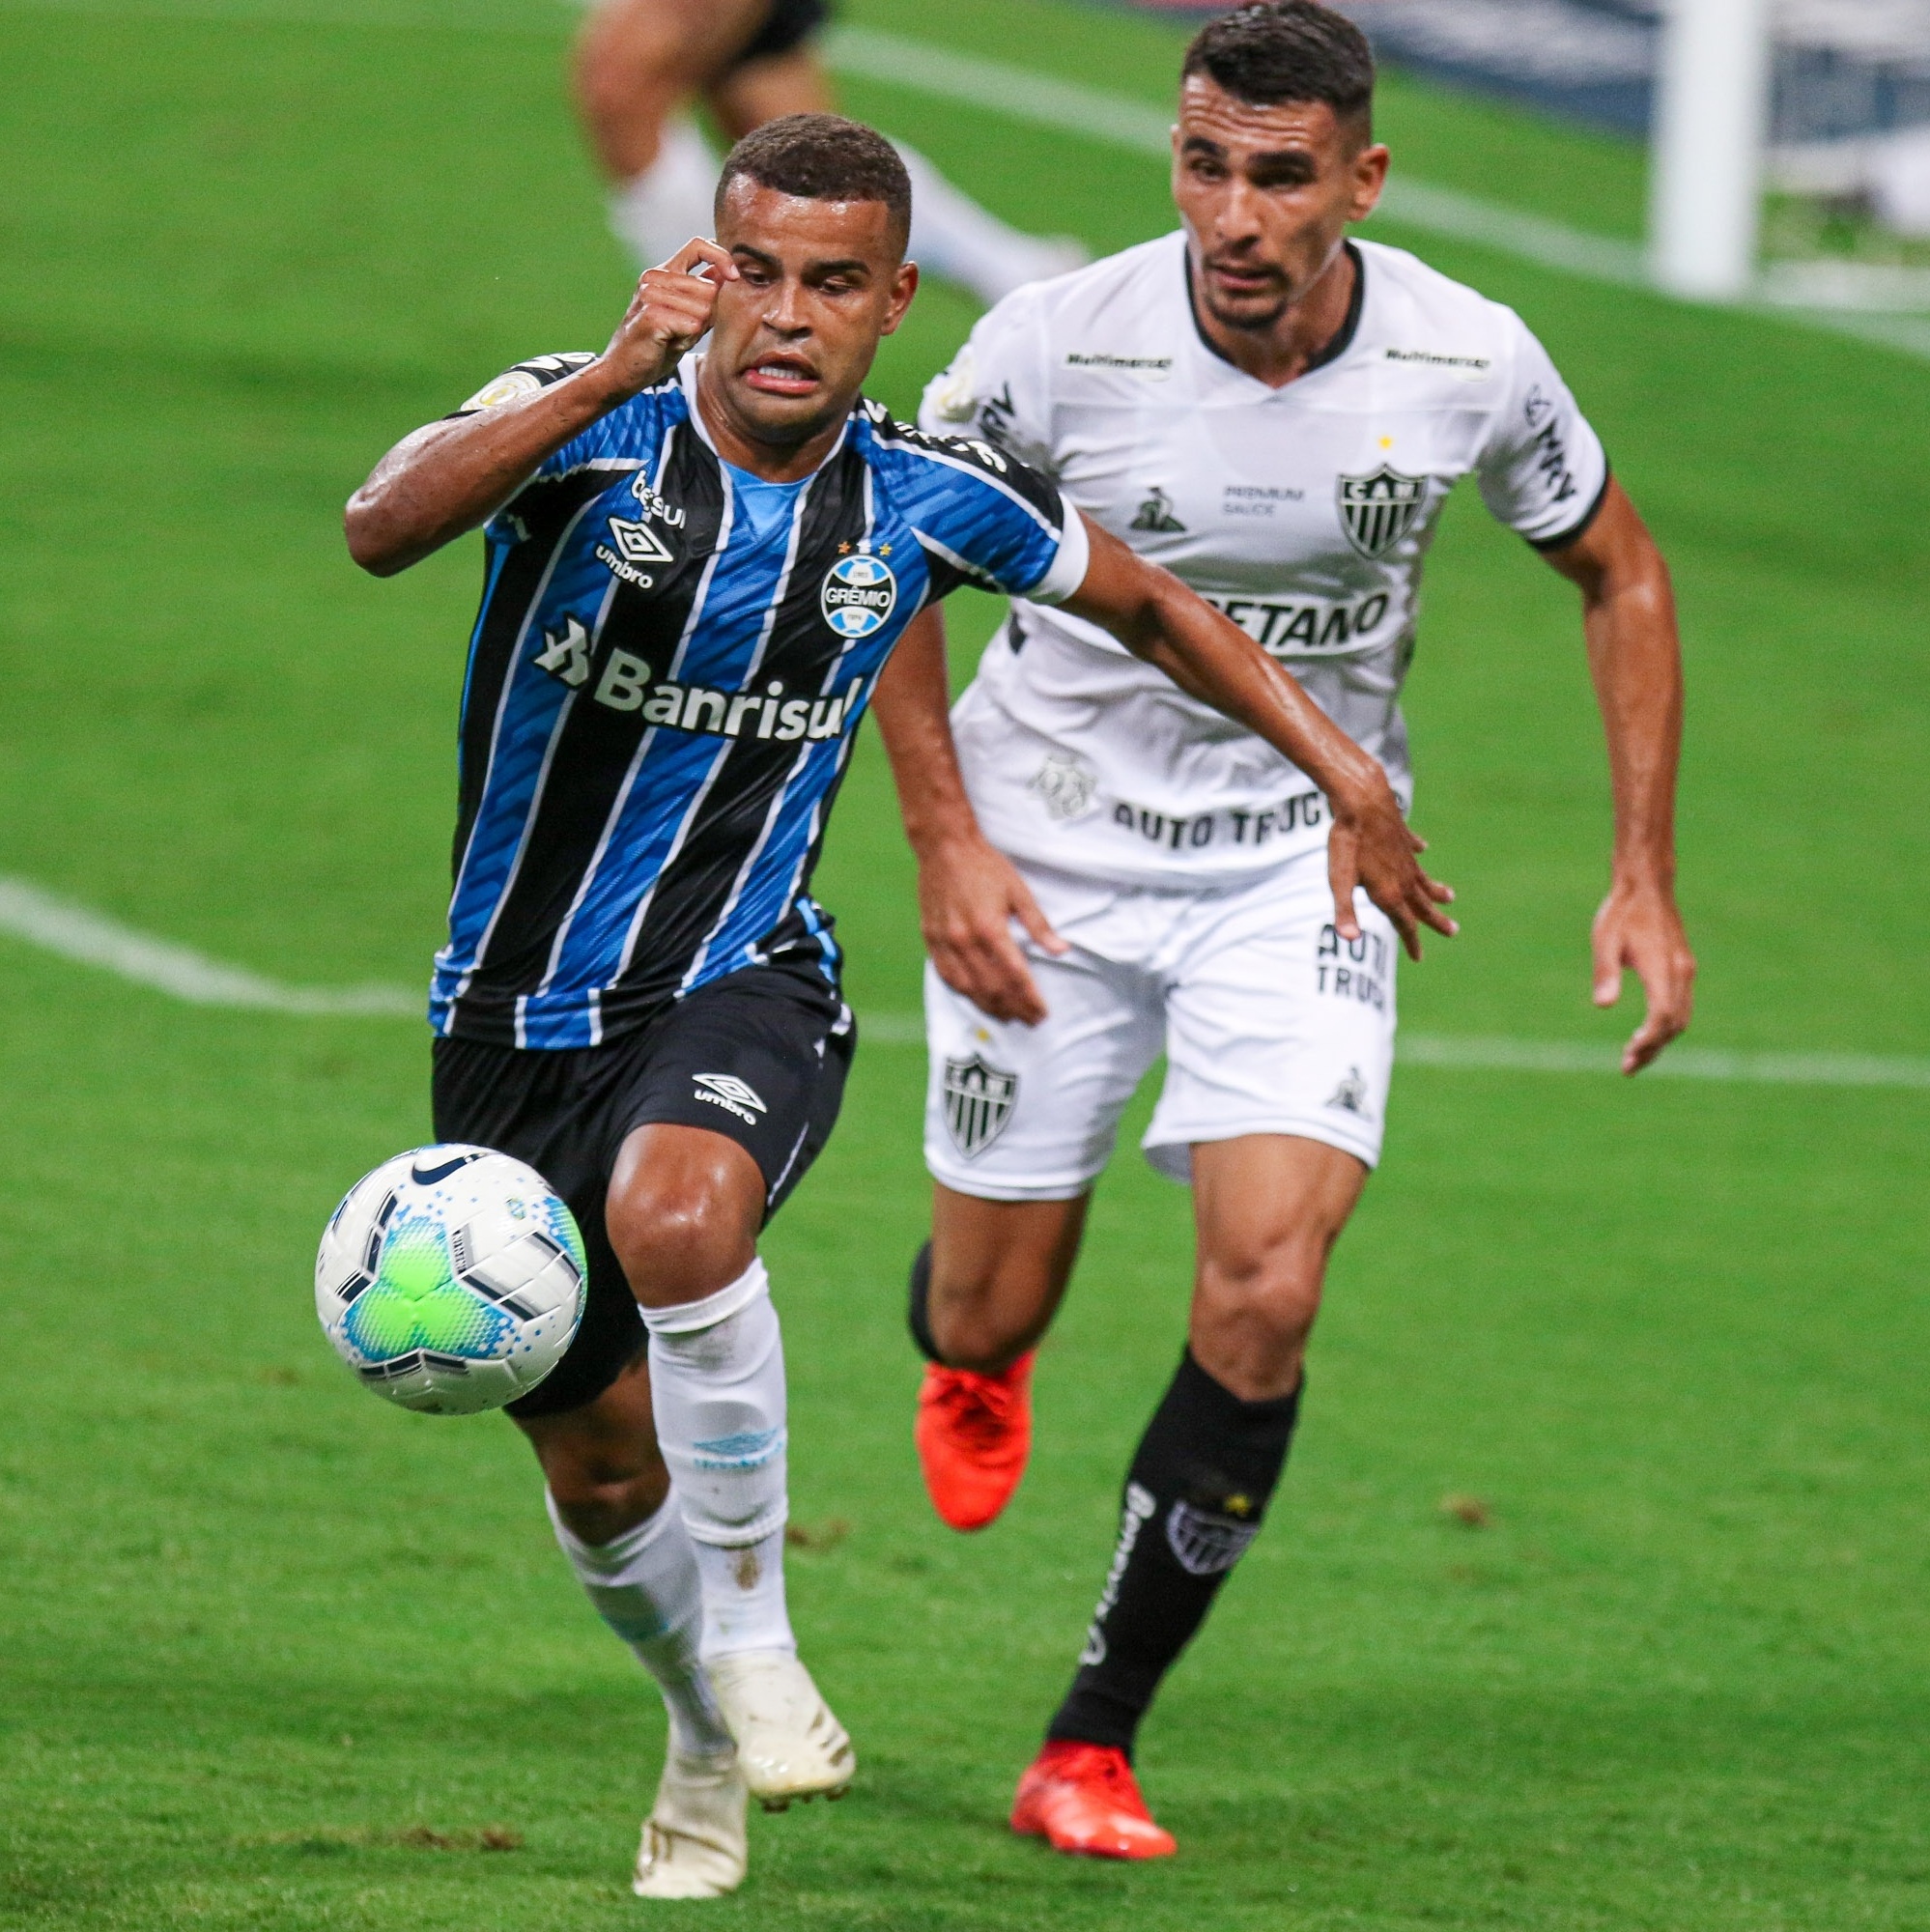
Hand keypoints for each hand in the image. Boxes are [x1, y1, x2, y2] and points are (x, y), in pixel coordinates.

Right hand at [598, 238, 737, 397]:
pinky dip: (686, 340)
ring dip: (694, 331)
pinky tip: (667, 344)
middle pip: (710, 288)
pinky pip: (692, 326)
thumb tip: (726, 272)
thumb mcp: (685, 316)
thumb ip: (703, 294)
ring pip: (703, 309)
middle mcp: (654, 277)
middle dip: (707, 316)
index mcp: (663, 273)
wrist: (624, 370)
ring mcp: (650, 294)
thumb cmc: (656, 346)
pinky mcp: (652, 315)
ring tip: (672, 337)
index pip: (697, 245)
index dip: (721, 256)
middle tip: (681, 330)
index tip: (734, 276)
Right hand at [918, 835, 1066, 1025]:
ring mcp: (945, 943)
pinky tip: (976, 999)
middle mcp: (965, 941)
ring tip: (1008, 1017)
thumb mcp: (1018, 891)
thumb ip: (1039, 925)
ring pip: (968, 988)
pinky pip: (947, 976)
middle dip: (1014, 1008)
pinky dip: (964, 993)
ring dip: (990, 1007)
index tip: (1042, 1012)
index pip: (1015, 975)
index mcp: (990, 928)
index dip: (1030, 998)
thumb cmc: (984, 865)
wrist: (944, 847)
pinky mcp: (931, 940)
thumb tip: (1060, 950)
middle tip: (1031, 1020)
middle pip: (993, 988)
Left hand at [1326, 777, 1456, 960]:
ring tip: (1449, 896)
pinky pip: (1413, 847)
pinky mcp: (1402, 836)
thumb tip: (1349, 940)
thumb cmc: (1347, 842)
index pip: (1404, 924)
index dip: (1411, 942)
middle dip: (1435, 920)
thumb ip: (1345, 911)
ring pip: (1422, 878)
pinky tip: (1422, 848)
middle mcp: (1403, 877)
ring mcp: (1405, 856)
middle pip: (1422, 905)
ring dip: (1435, 890)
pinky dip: (1418, 850)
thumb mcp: (1339, 880)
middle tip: (1453, 931)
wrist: (1362, 800)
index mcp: (1389, 892)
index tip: (1418, 957)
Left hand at [1593, 877, 1694, 1073]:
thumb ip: (1605, 973)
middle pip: (1674, 1023)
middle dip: (1653, 1049)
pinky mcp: (1683, 967)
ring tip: (1634, 1057)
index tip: (1629, 1055)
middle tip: (1627, 1067)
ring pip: (1681, 1017)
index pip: (1662, 1015)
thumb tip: (1602, 1006)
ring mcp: (1685, 970)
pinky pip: (1680, 1005)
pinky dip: (1667, 1025)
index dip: (1649, 1040)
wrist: (1646, 886)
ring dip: (1661, 1041)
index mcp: (1662, 967)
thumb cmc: (1621, 912)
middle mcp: (1680, 972)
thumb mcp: (1604, 940)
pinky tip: (1646, 1034)